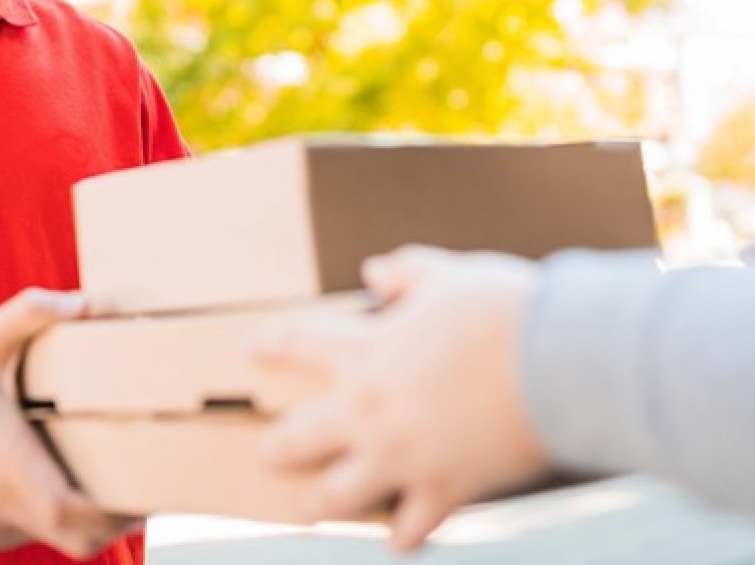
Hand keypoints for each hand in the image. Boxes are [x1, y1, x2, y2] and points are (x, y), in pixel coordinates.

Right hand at [0, 288, 139, 558]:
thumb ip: (32, 312)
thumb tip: (84, 301)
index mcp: (7, 471)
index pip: (77, 517)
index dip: (120, 512)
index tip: (149, 491)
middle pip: (80, 540)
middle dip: (117, 519)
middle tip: (146, 486)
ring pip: (59, 539)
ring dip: (88, 515)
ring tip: (115, 476)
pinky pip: (36, 533)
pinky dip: (59, 515)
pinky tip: (69, 479)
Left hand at [252, 246, 550, 552]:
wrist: (558, 362)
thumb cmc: (503, 310)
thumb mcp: (449, 275)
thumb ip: (407, 272)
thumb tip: (375, 271)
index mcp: (365, 351)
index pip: (298, 346)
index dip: (269, 348)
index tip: (248, 352)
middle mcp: (370, 409)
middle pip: (301, 435)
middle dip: (278, 446)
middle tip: (265, 452)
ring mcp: (403, 455)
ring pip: (340, 493)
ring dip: (319, 504)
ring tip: (307, 511)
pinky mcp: (444, 489)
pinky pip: (413, 525)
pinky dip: (404, 536)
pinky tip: (397, 543)